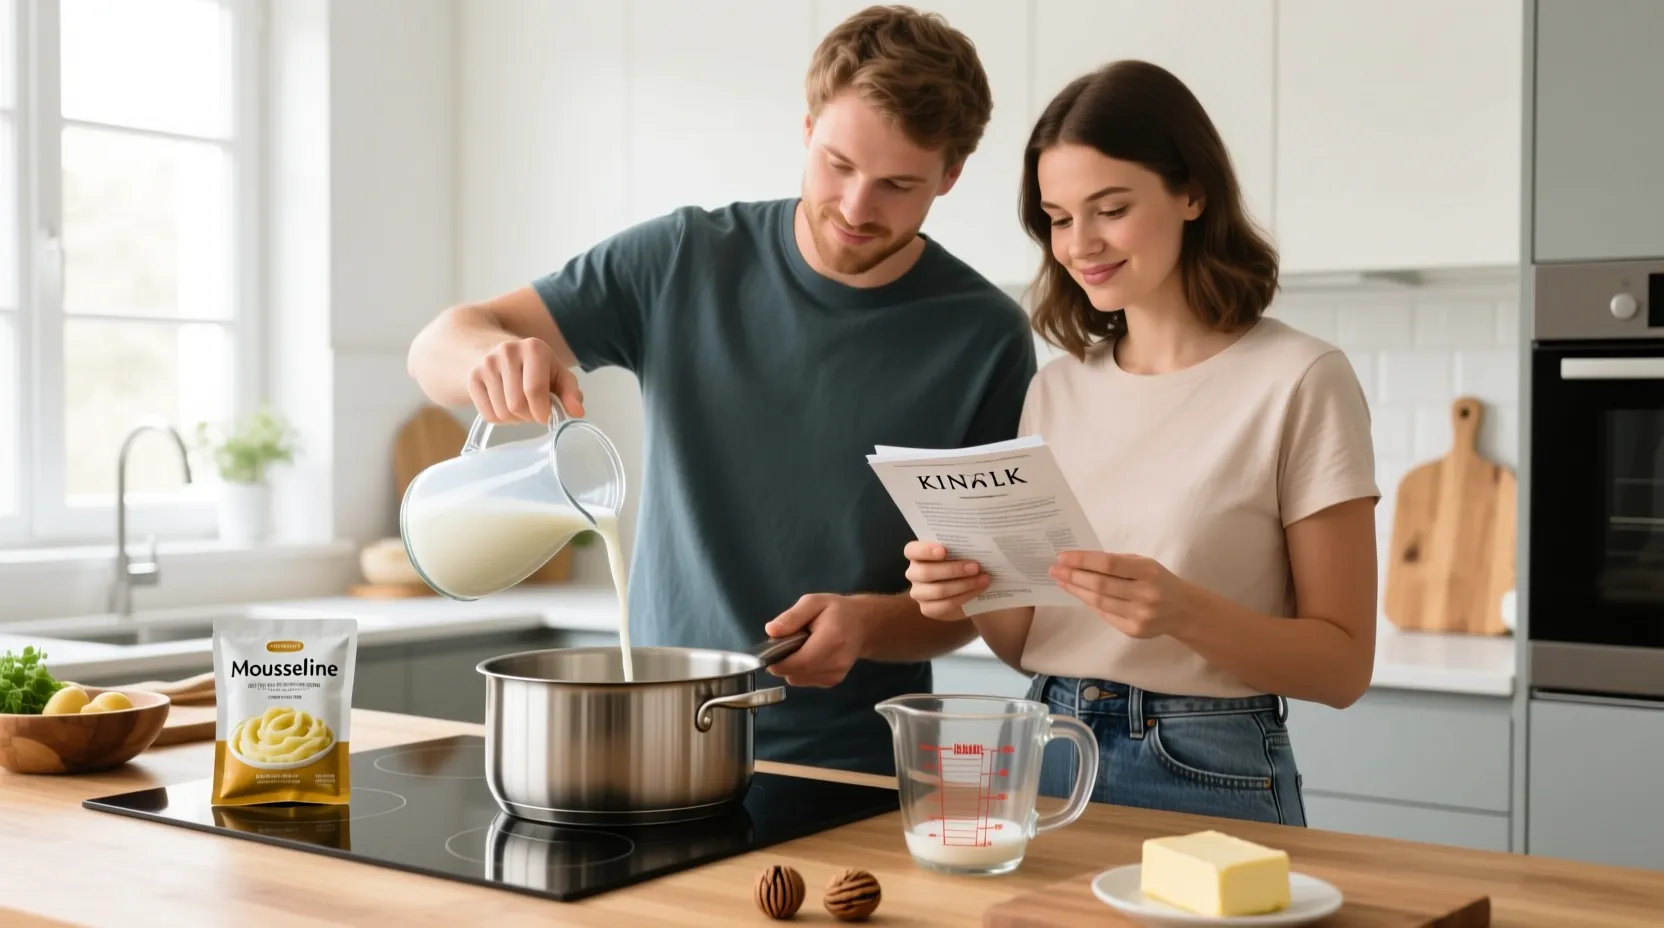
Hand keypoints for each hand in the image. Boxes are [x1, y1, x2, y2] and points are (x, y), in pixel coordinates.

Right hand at [467, 337, 585, 424]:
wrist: (496, 351)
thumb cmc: (535, 368)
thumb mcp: (557, 374)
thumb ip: (571, 392)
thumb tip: (577, 412)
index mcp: (534, 348)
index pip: (535, 390)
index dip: (542, 411)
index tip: (547, 417)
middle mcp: (507, 352)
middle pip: (517, 405)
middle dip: (529, 417)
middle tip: (534, 412)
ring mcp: (486, 364)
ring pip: (502, 413)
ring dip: (515, 419)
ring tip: (521, 407)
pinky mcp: (473, 378)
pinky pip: (488, 415)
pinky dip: (501, 420)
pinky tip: (506, 406)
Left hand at [761, 594, 880, 686]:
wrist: (863, 625)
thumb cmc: (836, 611)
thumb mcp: (813, 602)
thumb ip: (792, 617)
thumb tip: (770, 631)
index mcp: (831, 640)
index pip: (798, 662)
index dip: (778, 661)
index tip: (769, 650)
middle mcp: (836, 662)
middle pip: (795, 673)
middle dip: (783, 661)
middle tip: (786, 643)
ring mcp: (836, 675)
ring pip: (797, 679)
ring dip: (791, 666)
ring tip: (801, 647)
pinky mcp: (833, 681)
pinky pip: (805, 680)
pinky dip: (801, 670)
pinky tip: (810, 655)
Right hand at [903, 541, 988, 620]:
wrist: (966, 586)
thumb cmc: (961, 561)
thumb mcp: (960, 551)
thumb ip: (961, 547)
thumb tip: (978, 545)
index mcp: (917, 554)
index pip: (912, 550)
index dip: (925, 550)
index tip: (943, 551)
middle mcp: (914, 573)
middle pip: (926, 572)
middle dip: (954, 570)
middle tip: (976, 567)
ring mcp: (918, 592)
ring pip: (938, 590)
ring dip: (964, 585)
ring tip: (983, 579)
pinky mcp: (927, 608)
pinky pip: (944, 605)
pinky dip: (964, 597)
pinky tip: (977, 590)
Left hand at [1049, 551, 1197, 639]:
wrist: (1184, 610)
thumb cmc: (1159, 580)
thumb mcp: (1144, 564)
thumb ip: (1117, 563)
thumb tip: (1080, 561)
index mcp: (1147, 572)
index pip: (1108, 565)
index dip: (1083, 561)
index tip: (1062, 556)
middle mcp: (1144, 594)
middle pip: (1100, 585)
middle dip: (1073, 576)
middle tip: (1054, 570)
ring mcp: (1139, 615)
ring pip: (1099, 602)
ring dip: (1076, 591)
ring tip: (1062, 581)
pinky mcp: (1134, 630)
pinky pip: (1105, 615)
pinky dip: (1090, 604)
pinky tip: (1079, 594)